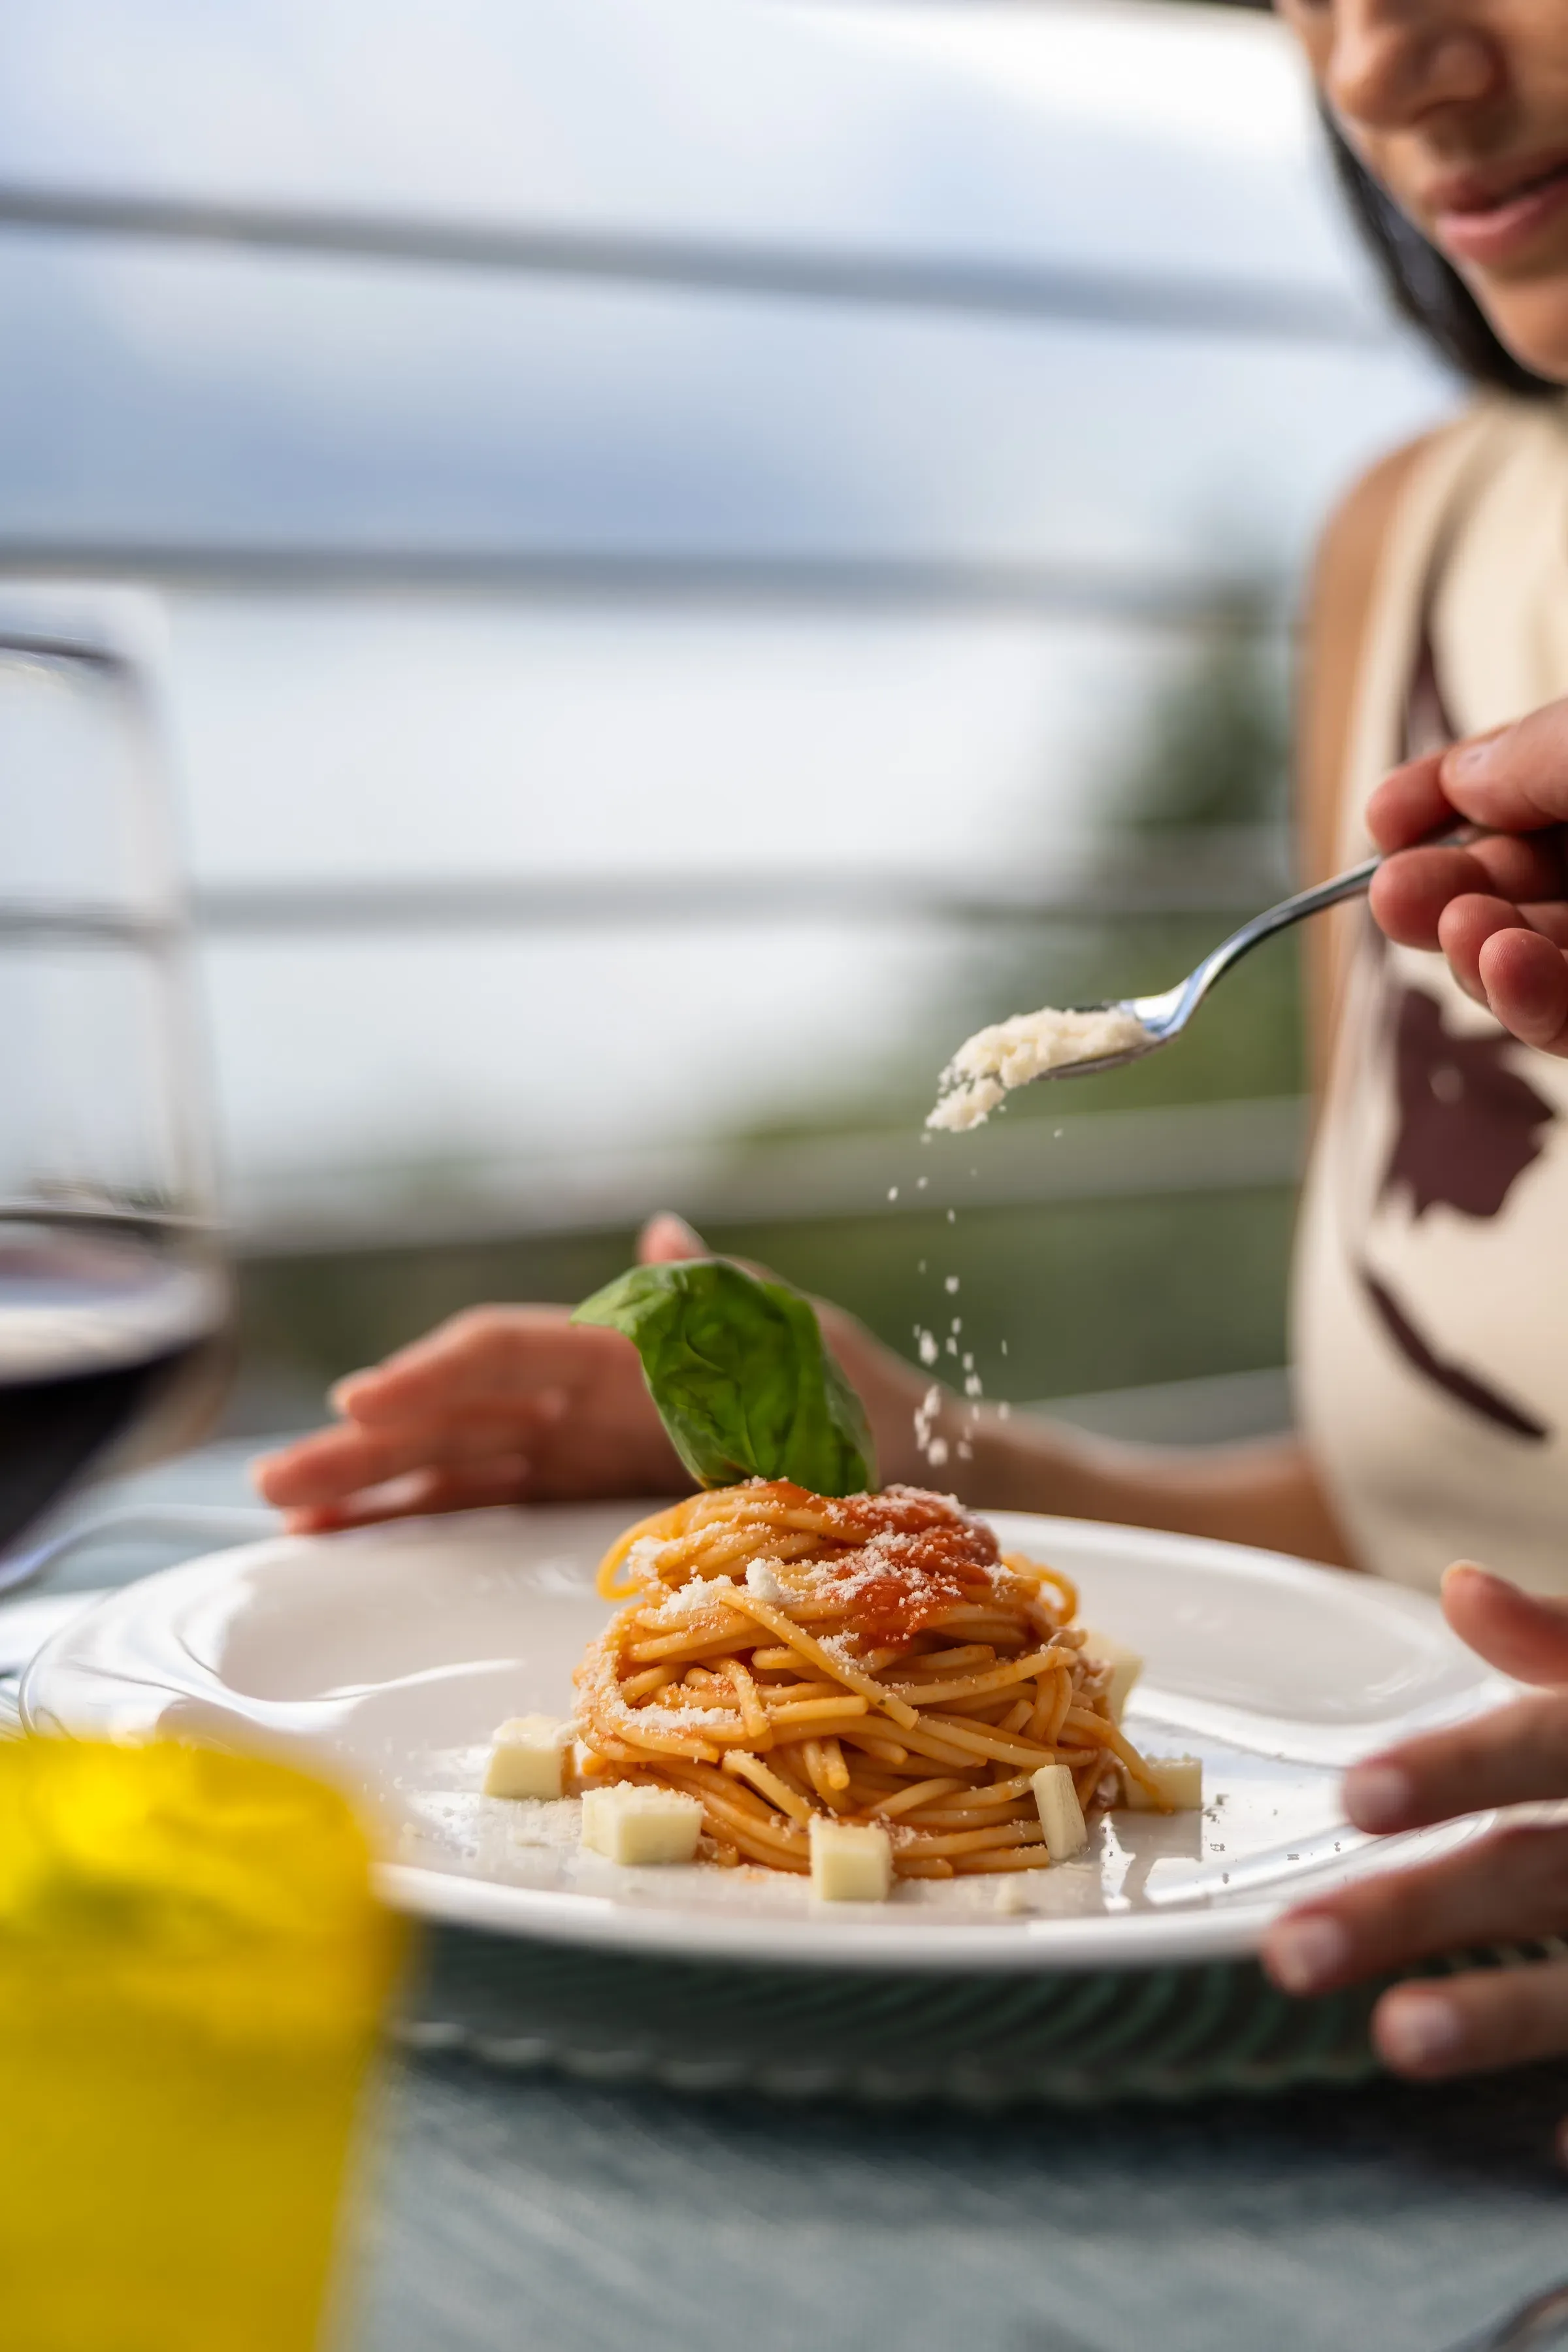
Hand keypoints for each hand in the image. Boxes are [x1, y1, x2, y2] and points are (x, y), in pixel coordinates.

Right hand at [253, 1214, 939, 1531]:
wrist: (905, 1469)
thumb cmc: (856, 1397)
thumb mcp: (791, 1339)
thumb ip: (714, 1294)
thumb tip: (664, 1227)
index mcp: (625, 1347)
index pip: (508, 1353)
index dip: (434, 1375)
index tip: (363, 1403)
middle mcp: (586, 1393)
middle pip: (458, 1413)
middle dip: (368, 1445)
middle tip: (275, 1479)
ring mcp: (578, 1445)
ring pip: (456, 1462)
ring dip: (372, 1487)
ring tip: (285, 1515)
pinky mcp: (581, 1494)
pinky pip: (488, 1503)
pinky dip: (423, 1515)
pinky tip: (355, 1538)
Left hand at [1263, 1563, 1567, 2144]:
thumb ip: (1567, 1642)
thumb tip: (1463, 1590)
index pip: (1546, 1742)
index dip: (1456, 1769)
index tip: (1355, 1797)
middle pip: (1538, 1874)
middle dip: (1421, 1911)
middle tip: (1292, 1951)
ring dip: (1502, 2014)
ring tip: (1394, 2039)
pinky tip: (1552, 2142)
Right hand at [1367, 700, 1567, 1052]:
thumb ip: (1540, 752)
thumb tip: (1464, 779)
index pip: (1526, 782)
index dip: (1449, 798)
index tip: (1384, 816)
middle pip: (1521, 879)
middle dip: (1445, 887)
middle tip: (1392, 895)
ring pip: (1535, 957)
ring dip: (1475, 950)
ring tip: (1455, 928)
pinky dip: (1530, 1003)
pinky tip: (1501, 965)